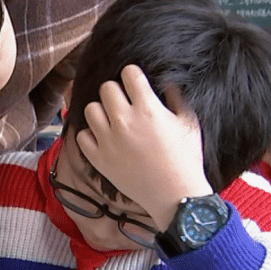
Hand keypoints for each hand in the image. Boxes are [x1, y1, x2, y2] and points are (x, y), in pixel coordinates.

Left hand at [75, 65, 212, 230]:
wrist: (175, 195)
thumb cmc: (186, 159)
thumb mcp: (189, 122)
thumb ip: (176, 96)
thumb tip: (165, 81)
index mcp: (148, 109)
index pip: (129, 73)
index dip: (133, 76)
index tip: (136, 84)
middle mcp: (124, 122)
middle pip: (106, 88)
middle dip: (116, 91)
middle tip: (125, 102)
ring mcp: (108, 141)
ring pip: (90, 109)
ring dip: (101, 111)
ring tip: (113, 120)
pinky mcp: (99, 159)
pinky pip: (81, 136)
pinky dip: (90, 135)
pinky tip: (104, 138)